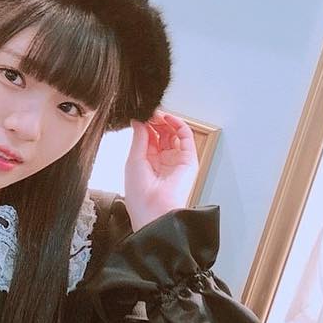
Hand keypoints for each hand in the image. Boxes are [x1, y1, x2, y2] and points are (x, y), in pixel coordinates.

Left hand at [123, 113, 198, 231]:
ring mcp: (176, 160)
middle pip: (161, 134)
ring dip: (166, 121)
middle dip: (155, 121)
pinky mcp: (189, 160)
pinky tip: (169, 119)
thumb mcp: (134, 160)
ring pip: (174, 134)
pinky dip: (180, 126)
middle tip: (149, 113)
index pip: (147, 138)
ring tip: (157, 115)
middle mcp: (162, 160)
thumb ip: (139, 138)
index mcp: (146, 162)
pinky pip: (186, 139)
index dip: (144, 125)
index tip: (140, 115)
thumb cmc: (140, 194)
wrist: (154, 210)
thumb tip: (138, 121)